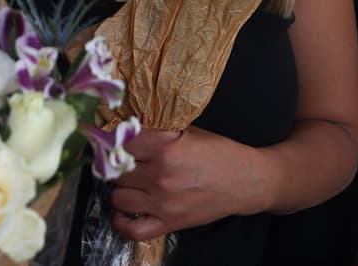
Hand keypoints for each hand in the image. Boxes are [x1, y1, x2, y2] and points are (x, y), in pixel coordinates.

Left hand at [109, 127, 264, 241]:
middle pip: (116, 170)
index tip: (111, 138)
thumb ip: (160, 131)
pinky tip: (123, 211)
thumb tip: (130, 127)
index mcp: (165, 148)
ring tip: (127, 183)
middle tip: (121, 161)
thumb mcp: (190, 132)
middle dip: (117, 164)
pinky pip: (132, 230)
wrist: (246, 182)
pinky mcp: (169, 223)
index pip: (122, 142)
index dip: (114, 139)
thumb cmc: (220, 153)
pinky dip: (121, 222)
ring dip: (119, 189)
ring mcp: (163, 203)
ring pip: (118, 197)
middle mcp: (160, 176)